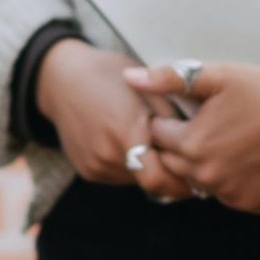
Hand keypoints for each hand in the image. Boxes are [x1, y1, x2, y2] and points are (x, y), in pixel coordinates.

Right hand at [35, 39, 189, 199]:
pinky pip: (118, 176)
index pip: (158, 179)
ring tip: (152, 144)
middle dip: (169, 177)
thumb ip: (171, 119)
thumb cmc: (110, 76)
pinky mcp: (87, 170)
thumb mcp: (146, 88)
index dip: (180, 184)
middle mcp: (108, 154)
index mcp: (126, 131)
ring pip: (135, 180)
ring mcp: (95, 165)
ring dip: (148, 170)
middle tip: (184, 163)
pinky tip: (129, 143)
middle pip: (149, 182)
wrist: (62, 80)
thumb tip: (196, 146)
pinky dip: (130, 167)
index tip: (197, 177)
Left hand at [123, 62, 259, 213]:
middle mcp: (206, 176)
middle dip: (181, 145)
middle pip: (173, 163)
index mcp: (192, 144)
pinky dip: (230, 180)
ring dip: (203, 165)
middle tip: (207, 126)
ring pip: (199, 182)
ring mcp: (230, 194)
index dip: (168, 120)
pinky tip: (245, 158)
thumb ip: (169, 79)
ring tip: (227, 140)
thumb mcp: (217, 76)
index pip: (157, 136)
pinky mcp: (251, 204)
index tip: (187, 112)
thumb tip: (130, 78)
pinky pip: (227, 195)